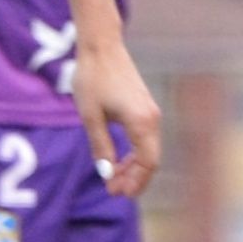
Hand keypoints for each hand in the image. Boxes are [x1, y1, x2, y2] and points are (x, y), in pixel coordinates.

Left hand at [68, 34, 161, 199]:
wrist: (101, 48)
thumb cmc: (92, 79)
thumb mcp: (90, 116)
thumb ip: (100, 145)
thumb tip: (106, 172)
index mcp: (141, 122)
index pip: (148, 162)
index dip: (135, 181)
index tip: (117, 193)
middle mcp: (152, 118)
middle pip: (151, 159)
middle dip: (135, 179)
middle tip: (114, 192)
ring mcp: (150, 113)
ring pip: (149, 149)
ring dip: (134, 167)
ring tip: (114, 181)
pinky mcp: (144, 108)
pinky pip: (145, 138)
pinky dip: (135, 153)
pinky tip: (120, 162)